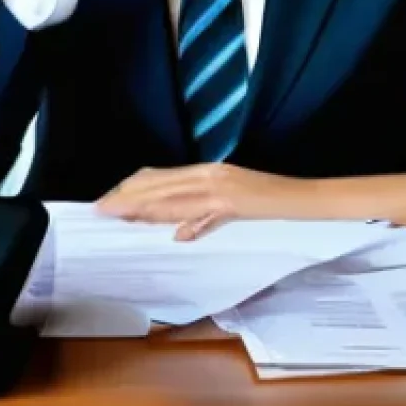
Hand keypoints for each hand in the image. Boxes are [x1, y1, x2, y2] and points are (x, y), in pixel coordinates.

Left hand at [95, 163, 314, 239]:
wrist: (305, 196)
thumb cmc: (268, 199)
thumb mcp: (229, 205)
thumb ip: (203, 214)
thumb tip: (178, 231)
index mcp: (206, 172)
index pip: (159, 178)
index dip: (131, 189)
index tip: (107, 200)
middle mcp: (210, 174)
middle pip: (160, 185)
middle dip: (128, 198)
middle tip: (101, 209)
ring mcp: (222, 187)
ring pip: (176, 196)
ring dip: (146, 207)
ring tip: (120, 216)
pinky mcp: (237, 202)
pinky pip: (208, 213)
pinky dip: (192, 223)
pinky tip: (176, 233)